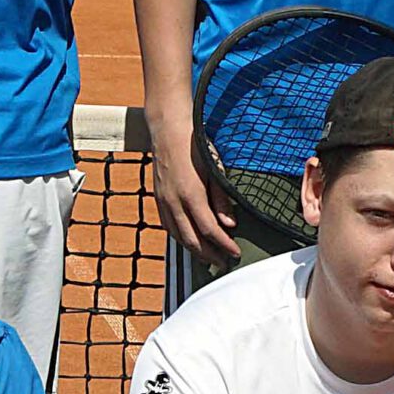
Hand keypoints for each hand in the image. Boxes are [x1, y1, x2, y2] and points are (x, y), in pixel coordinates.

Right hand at [148, 122, 237, 265]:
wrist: (168, 130)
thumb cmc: (194, 145)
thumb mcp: (214, 169)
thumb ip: (221, 198)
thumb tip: (229, 223)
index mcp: (192, 194)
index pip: (210, 229)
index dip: (223, 244)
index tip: (234, 253)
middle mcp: (174, 201)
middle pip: (192, 238)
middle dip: (209, 254)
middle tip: (223, 262)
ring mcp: (164, 201)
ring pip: (177, 235)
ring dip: (193, 249)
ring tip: (207, 257)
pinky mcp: (158, 198)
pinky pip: (168, 225)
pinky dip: (179, 237)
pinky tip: (188, 240)